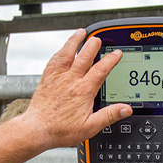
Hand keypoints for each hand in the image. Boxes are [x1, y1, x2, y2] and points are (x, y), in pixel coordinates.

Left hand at [21, 29, 131, 149]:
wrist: (37, 130)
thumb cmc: (61, 130)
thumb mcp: (90, 127)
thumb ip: (109, 116)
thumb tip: (125, 109)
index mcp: (83, 91)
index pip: (100, 70)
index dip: (110, 59)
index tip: (116, 53)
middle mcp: (70, 81)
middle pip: (84, 57)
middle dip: (92, 45)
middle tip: (98, 38)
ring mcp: (57, 78)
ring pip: (67, 54)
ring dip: (74, 41)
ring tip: (81, 32)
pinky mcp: (46, 79)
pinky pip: (54, 61)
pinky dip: (59, 52)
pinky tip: (62, 49)